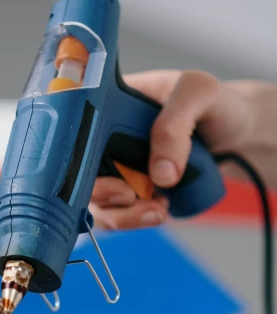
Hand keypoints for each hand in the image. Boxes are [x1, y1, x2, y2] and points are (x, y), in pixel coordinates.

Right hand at [91, 70, 257, 229]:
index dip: (77, 158)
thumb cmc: (217, 104)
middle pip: (78, 173)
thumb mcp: (200, 93)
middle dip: (102, 193)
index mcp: (109, 104)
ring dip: (122, 214)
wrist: (239, 135)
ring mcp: (116, 167)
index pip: (74, 132)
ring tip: (156, 209)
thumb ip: (175, 125)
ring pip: (97, 202)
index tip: (105, 173)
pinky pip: (119, 214)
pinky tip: (159, 211)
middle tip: (129, 196)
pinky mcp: (131, 192)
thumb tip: (159, 174)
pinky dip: (135, 220)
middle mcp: (105, 138)